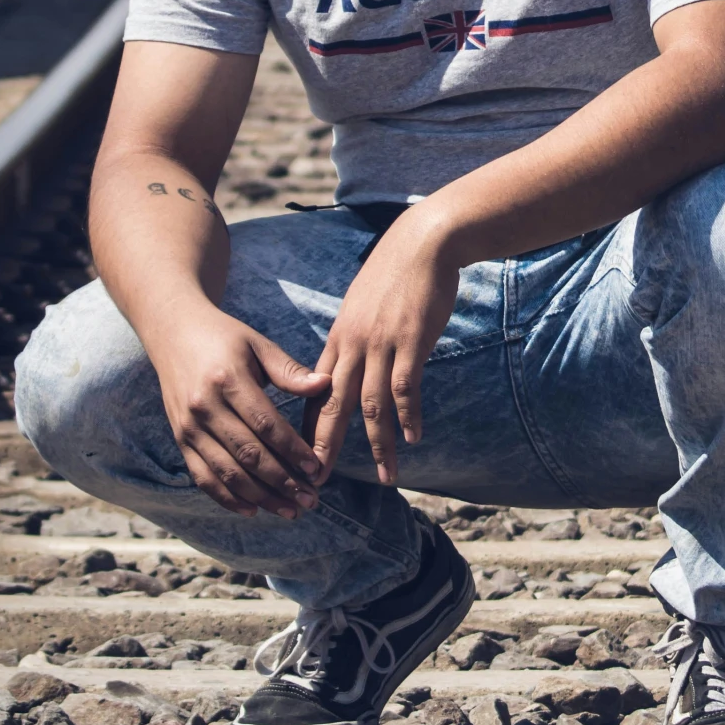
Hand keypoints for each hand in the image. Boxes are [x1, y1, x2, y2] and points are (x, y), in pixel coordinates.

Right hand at [155, 308, 331, 517]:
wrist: (172, 332)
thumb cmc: (224, 337)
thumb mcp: (258, 345)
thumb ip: (290, 371)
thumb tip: (326, 386)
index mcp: (228, 380)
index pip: (266, 424)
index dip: (292, 450)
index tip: (316, 468)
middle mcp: (205, 407)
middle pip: (248, 454)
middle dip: (282, 482)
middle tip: (311, 500)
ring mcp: (189, 426)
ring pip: (227, 472)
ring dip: (260, 497)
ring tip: (290, 510)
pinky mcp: (180, 439)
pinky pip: (203, 476)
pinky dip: (226, 498)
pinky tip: (252, 509)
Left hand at [307, 206, 459, 486]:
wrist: (422, 243)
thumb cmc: (394, 275)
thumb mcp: (361, 307)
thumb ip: (352, 339)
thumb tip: (346, 367)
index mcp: (338, 340)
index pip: (314, 393)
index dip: (308, 429)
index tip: (301, 458)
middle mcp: (352, 346)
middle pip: (333, 406)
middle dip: (325, 447)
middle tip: (319, 481)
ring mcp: (380, 345)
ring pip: (372, 406)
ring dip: (378, 445)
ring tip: (385, 476)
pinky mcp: (410, 342)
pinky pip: (405, 388)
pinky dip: (408, 416)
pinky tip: (413, 438)